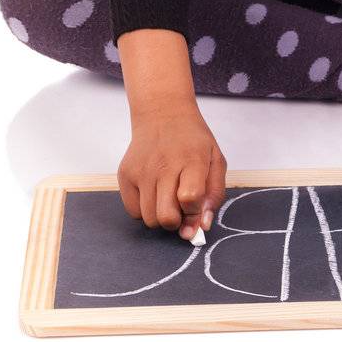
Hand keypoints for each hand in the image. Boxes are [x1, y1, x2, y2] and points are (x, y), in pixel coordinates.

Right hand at [116, 105, 226, 239]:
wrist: (162, 115)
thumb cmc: (192, 141)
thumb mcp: (215, 160)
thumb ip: (214, 195)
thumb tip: (202, 226)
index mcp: (192, 160)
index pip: (190, 199)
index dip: (195, 211)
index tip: (196, 206)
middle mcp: (163, 166)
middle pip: (166, 217)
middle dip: (177, 221)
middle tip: (181, 207)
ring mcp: (141, 171)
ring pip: (149, 219)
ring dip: (161, 216)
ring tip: (167, 198)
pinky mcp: (125, 175)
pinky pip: (133, 211)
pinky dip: (144, 209)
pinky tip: (153, 192)